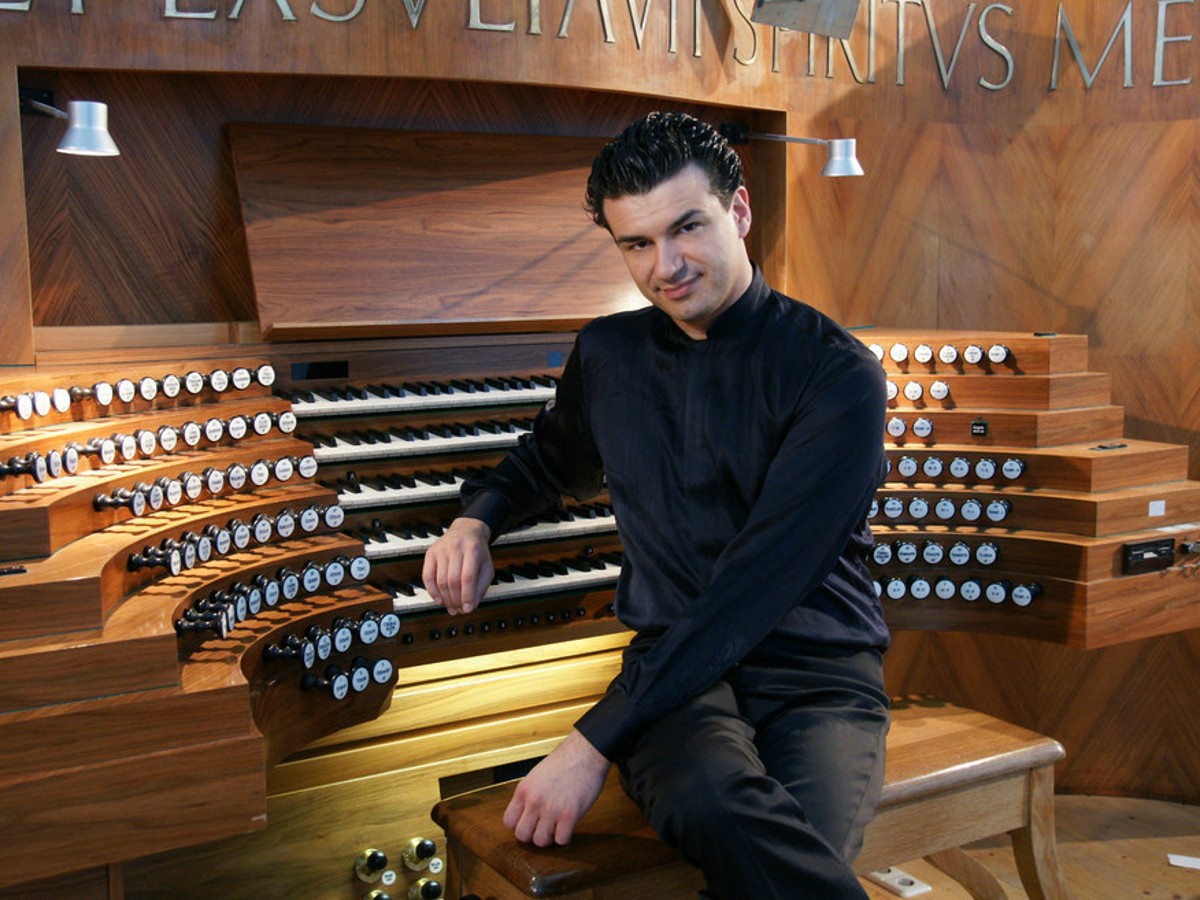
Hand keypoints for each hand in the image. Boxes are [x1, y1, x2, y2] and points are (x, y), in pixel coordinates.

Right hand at [422, 517, 492, 614]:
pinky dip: (432, 591)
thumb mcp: (487, 566)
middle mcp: (455, 548)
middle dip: (455, 600)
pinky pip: (427, 576)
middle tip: (458, 611)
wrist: (466, 531)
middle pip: (453, 580)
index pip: (468, 577)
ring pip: (440, 580)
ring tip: (451, 608)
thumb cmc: (477, 551)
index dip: (467, 596)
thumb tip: (470, 606)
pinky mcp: (430, 553)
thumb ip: (481, 586)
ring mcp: (441, 549)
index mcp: (473, 549)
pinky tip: (439, 600)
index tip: (467, 609)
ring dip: (445, 599)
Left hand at [503, 730, 610, 845]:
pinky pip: (562, 840)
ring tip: (557, 827)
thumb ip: (528, 795)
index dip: (519, 825)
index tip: (530, 823)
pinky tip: (568, 827)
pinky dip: (565, 837)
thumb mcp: (536, 776)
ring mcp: (551, 809)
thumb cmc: (564, 762)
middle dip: (533, 835)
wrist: (585, 753)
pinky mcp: (570, 814)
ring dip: (550, 838)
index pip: (509, 821)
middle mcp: (534, 801)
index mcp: (524, 790)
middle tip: (543, 828)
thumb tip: (525, 814)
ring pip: (541, 841)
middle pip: (522, 835)